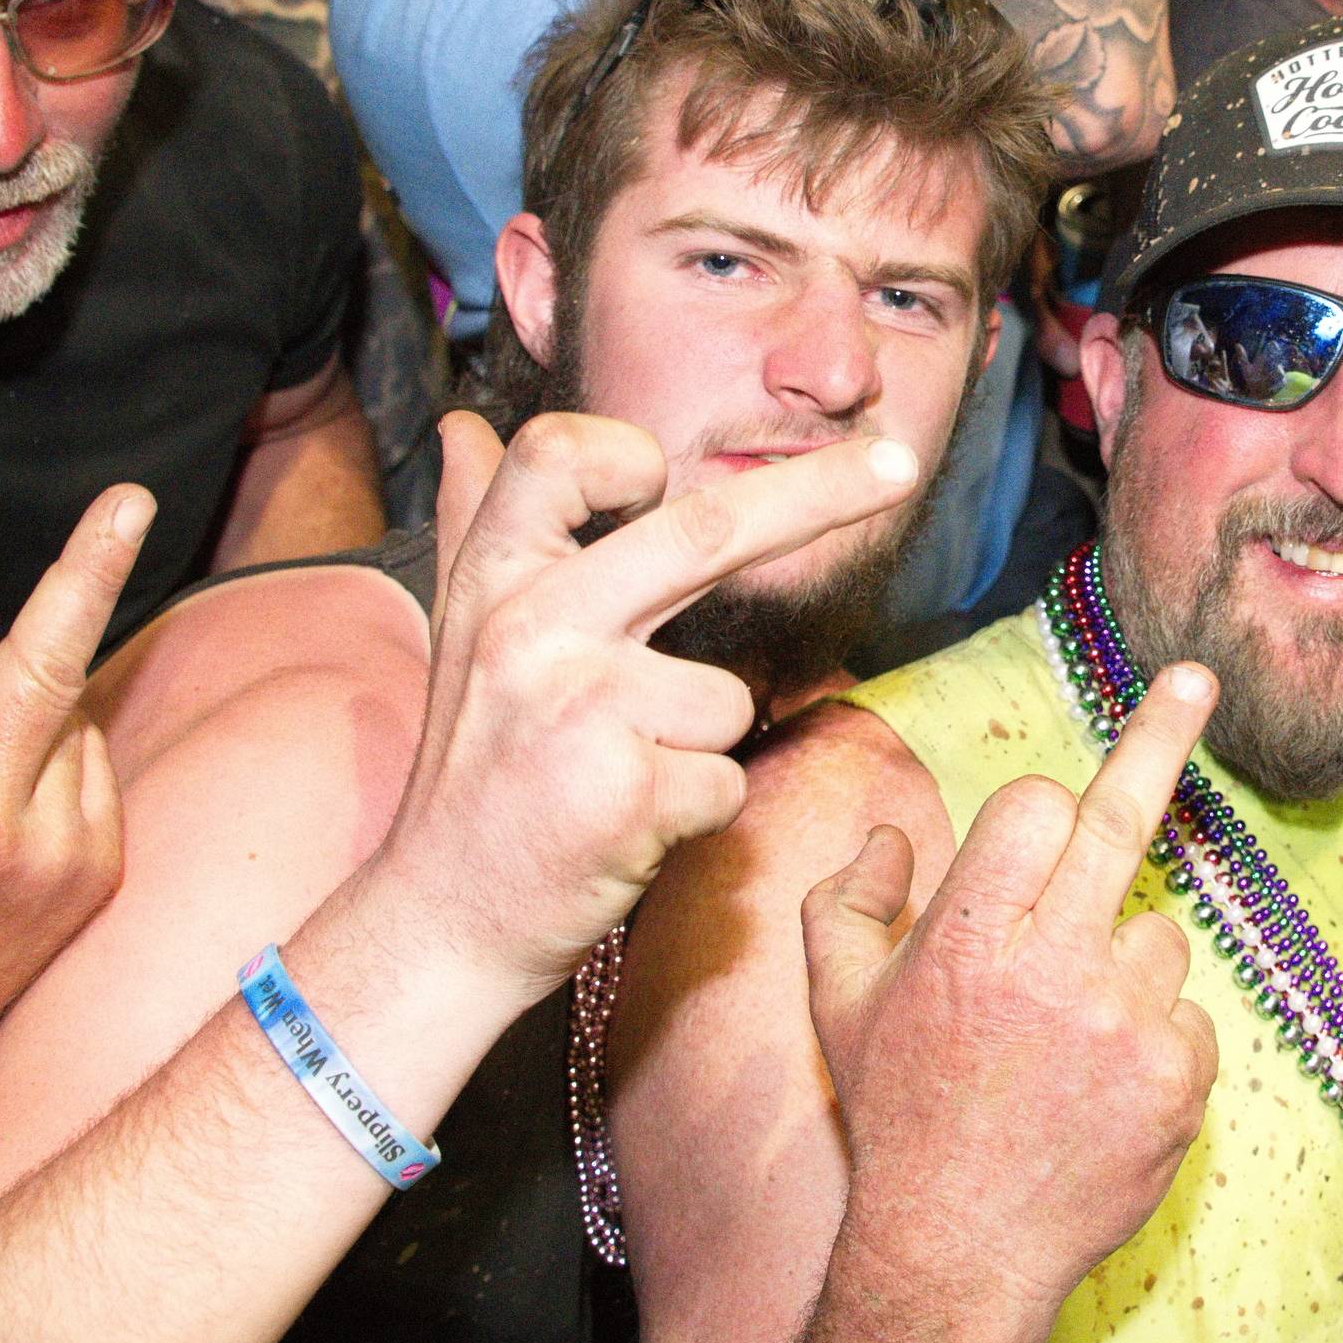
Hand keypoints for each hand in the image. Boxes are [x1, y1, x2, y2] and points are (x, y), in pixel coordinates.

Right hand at [351, 412, 922, 1008]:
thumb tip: (463, 420)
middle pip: (704, 528)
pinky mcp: (624, 793)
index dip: (622, 451)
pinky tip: (631, 826)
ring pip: (728, 697)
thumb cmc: (476, 773)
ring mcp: (577, 708)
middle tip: (900, 465)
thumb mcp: (459, 635)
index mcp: (496, 578)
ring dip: (702, 745)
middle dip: (821, 493)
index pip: (558, 453)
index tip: (661, 475)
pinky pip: (728, 779)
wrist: (442, 922)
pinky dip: (700, 809)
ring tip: (623, 776)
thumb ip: (471, 523)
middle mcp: (531, 625)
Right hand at [802, 661, 1223, 1326]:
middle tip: (1196, 678)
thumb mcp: (833, 1005)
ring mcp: (1123, 1022)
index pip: (1034, 807)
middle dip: (1161, 734)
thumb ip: (843, 901)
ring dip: (1121, 967)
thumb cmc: (897, 1118)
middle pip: (1120, 817)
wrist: (956, 1257)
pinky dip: (1155, 1041)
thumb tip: (892, 832)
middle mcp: (1049, 966)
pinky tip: (1102, 1090)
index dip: (1033, 821)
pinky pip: (1188, 1014)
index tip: (1039, 825)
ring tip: (1067, 1045)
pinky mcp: (1178, 1078)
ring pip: (1156, 933)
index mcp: (967, 936)